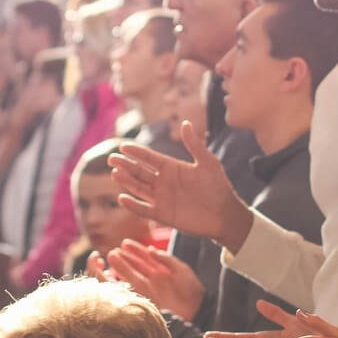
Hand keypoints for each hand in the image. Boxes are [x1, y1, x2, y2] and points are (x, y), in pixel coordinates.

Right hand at [95, 240, 204, 321]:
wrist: (196, 308)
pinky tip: (113, 277)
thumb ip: (166, 259)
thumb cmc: (190, 288)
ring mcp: (147, 288)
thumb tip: (150, 249)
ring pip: (130, 277)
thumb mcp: (180, 269)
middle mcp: (151, 278)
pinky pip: (129, 290)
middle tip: (112, 252)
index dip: (134, 249)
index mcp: (159, 269)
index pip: (143, 256)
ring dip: (120, 269)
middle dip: (122, 259)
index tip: (124, 243)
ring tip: (110, 259)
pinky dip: (120, 284)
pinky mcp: (145, 299)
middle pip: (133, 266)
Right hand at [111, 121, 253, 251]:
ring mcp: (161, 198)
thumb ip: (194, 144)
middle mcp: (163, 182)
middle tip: (112, 158)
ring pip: (138, 188)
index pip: (149, 157)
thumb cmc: (218, 186)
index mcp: (171, 167)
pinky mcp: (163, 215)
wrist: (225, 213)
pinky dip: (133, 205)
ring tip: (115, 173)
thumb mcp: (208, 162)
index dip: (136, 152)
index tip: (123, 146)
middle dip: (125, 165)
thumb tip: (185, 123)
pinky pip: (144, 209)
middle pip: (139, 171)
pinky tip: (123, 198)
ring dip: (126, 181)